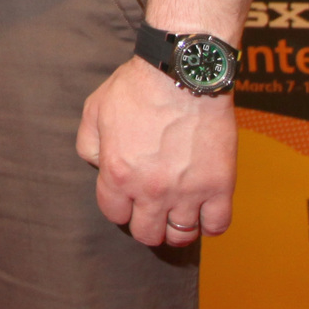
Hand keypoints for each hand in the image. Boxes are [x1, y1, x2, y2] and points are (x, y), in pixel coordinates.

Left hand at [76, 54, 236, 247]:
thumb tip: (99, 168)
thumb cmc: (137, 88)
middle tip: (151, 209)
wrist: (183, 74)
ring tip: (176, 212)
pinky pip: (217, 225)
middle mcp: (151, 190)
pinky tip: (203, 211)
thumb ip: (89, 145)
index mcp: (117, 174)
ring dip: (176, 228)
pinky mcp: (220, 186)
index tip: (127, 199)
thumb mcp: (94, 110)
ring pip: (181, 235)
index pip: (114, 214)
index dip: (119, 207)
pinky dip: (210, 224)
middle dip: (146, 224)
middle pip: (147, 233)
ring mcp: (188, 191)